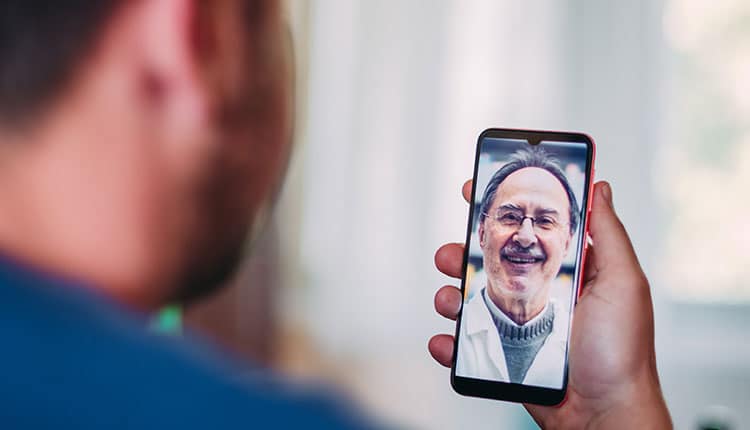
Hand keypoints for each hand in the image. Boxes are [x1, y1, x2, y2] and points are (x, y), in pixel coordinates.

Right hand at [428, 181, 671, 428]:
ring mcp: (520, 326)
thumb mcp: (623, 282)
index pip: (528, 231)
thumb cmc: (621, 352)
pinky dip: (449, 343)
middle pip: (489, 264)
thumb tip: (600, 188)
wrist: (602, 416)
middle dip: (462, 254)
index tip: (475, 191)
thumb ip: (607, 235)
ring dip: (450, 296)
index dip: (501, 211)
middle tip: (451, 253)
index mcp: (568, 273)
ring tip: (448, 300)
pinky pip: (468, 345)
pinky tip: (446, 341)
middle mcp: (540, 294)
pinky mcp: (506, 356)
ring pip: (471, 301)